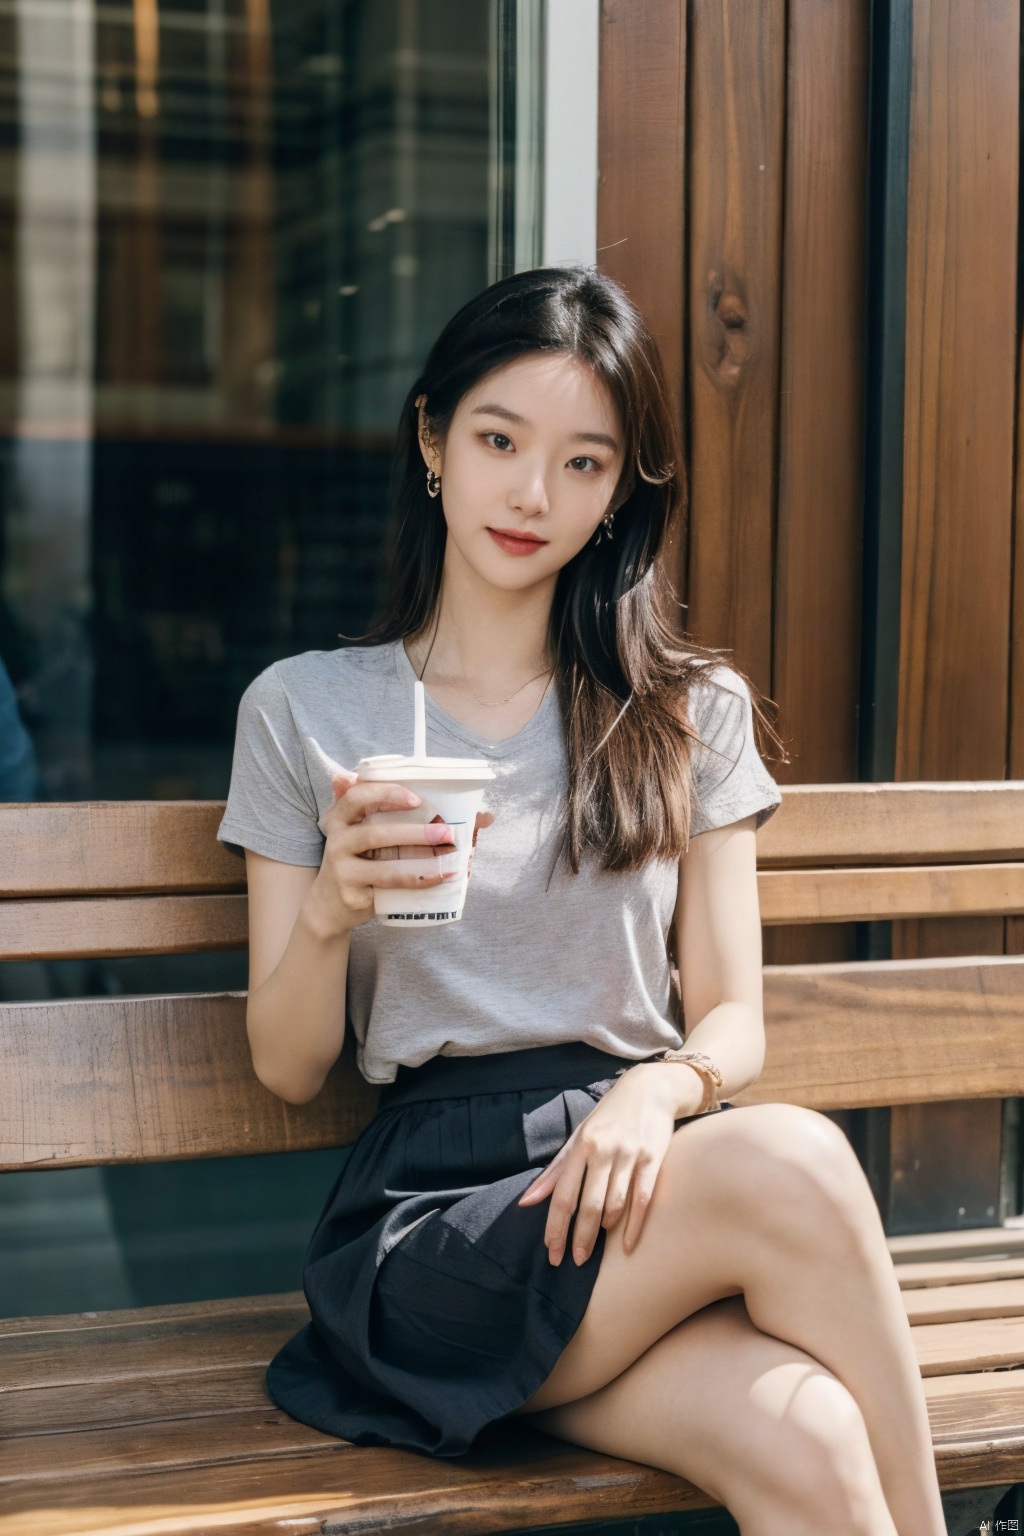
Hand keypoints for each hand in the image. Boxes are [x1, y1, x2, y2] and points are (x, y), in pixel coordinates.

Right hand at [307, 772, 491, 936]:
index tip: (416, 798)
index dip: (386, 794)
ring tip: (449, 858)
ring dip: (420, 861)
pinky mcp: (352, 892)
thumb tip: (486, 815)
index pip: (357, 796)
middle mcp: (338, 840)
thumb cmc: (363, 860)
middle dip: (414, 832)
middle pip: (374, 833)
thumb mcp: (372, 832)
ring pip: (385, 865)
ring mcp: (342, 868)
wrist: (330, 904)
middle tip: (445, 833)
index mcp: (342, 817)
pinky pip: (389, 886)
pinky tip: (440, 877)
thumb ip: (410, 816)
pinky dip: (418, 881)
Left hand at [517, 1062, 704, 1264]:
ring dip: (603, 1230)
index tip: (552, 1251)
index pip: (563, 1194)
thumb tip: (527, 1201)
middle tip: (575, 1260)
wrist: (649, 1089)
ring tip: (595, 1247)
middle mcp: (603, 1150)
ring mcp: (629, 1154)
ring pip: (614, 1204)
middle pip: (587, 1205)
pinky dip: (634, 1226)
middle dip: (579, 1238)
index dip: (556, 1227)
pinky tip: (627, 1246)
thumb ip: (555, 1171)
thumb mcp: (578, 1137)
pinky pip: (641, 1199)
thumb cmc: (608, 1117)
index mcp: (581, 1145)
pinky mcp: (652, 1159)